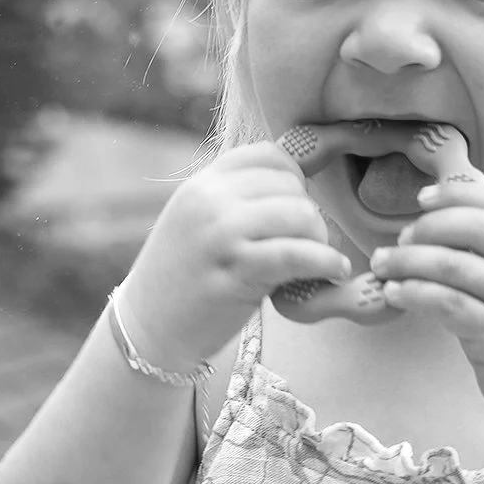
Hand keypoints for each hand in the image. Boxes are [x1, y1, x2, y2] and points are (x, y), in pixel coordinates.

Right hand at [118, 143, 347, 369]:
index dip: (296, 181)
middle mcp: (209, 199)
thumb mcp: (202, 222)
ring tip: (320, 261)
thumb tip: (306, 169)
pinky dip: (326, 263)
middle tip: (312, 246)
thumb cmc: (186, 278)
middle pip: (291, 185)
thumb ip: (240, 199)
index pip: (269, 155)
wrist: (149, 328)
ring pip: (301, 214)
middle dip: (311, 217)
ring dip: (321, 240)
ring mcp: (221, 233)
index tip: (296, 213)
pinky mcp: (236, 270)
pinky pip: (297, 254)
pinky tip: (334, 274)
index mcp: (202, 183)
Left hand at [369, 181, 483, 437]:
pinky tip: (396, 294)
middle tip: (400, 238)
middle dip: (431, 226)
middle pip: (480, 228)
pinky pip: (450, 308)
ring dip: (410, 261)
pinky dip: (416, 294)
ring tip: (383, 265)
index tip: (423, 200)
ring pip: (457, 268)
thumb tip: (443, 224)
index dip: (460, 196)